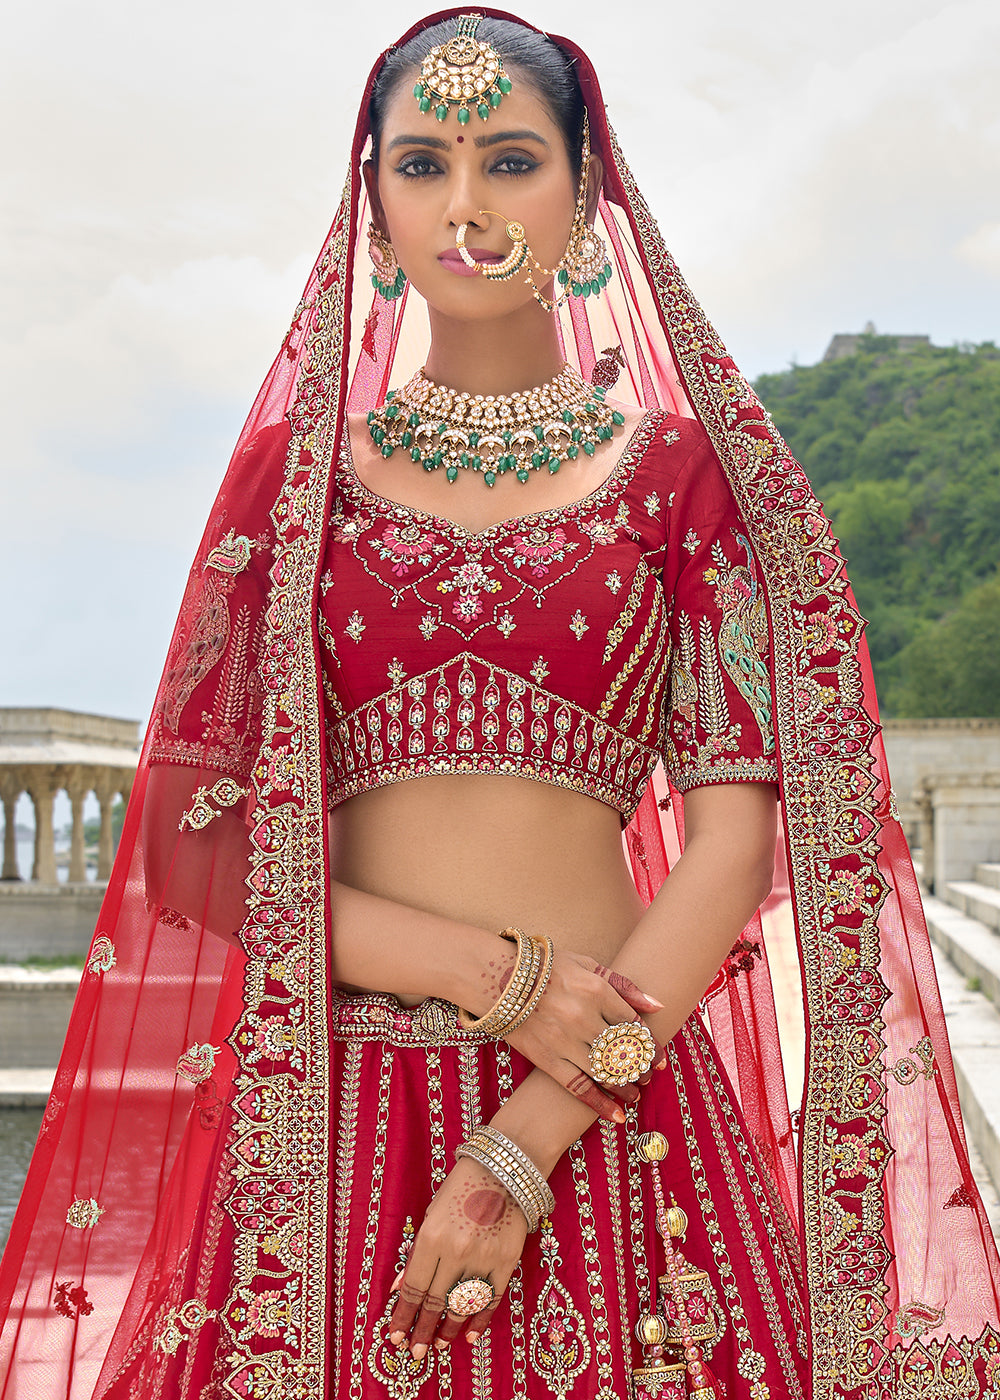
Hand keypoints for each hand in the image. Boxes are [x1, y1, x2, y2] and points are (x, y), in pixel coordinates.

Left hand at [387, 1157, 527, 1356]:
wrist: (504, 1168)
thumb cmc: (461, 1188)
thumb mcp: (431, 1216)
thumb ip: (417, 1253)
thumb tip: (400, 1289)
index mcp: (432, 1236)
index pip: (414, 1287)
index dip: (403, 1315)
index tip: (395, 1335)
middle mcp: (457, 1250)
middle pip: (435, 1301)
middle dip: (422, 1329)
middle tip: (415, 1351)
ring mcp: (484, 1256)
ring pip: (462, 1305)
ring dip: (448, 1328)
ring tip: (439, 1343)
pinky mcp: (507, 1260)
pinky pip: (491, 1298)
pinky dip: (480, 1319)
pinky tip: (470, 1335)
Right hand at [505, 953, 665, 1122]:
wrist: (497, 977)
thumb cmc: (546, 967)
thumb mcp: (586, 964)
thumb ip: (623, 984)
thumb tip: (657, 1006)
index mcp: (596, 990)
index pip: (633, 1024)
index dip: (650, 1044)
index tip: (658, 1058)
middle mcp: (583, 1017)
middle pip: (623, 1051)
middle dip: (640, 1068)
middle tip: (646, 1076)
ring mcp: (564, 1040)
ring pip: (606, 1072)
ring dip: (625, 1087)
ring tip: (634, 1094)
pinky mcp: (546, 1058)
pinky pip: (577, 1086)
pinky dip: (599, 1103)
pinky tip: (616, 1115)